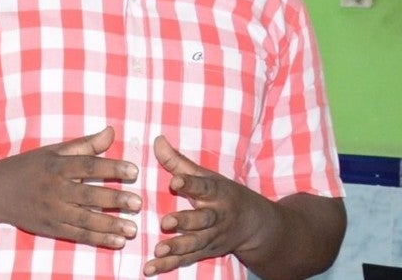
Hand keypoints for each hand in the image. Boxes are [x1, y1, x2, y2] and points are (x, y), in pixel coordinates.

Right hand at [0, 126, 141, 248]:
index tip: (133, 171)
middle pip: (88, 194)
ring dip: (110, 225)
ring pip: (85, 219)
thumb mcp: (52, 151)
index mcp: (56, 166)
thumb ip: (84, 145)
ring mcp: (52, 211)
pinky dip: (97, 239)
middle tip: (137, 202)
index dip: (111, 167)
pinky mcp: (50, 228)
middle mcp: (54, 188)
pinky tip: (116, 241)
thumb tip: (111, 132)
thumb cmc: (27, 167)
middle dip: (114, 199)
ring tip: (132, 228)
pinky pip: (77, 235)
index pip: (87, 165)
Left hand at [144, 135, 269, 276]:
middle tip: (166, 222)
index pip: (204, 186)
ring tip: (159, 249)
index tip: (176, 180)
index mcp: (218, 193)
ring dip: (177, 247)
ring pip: (195, 243)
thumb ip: (178, 161)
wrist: (256, 226)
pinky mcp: (206, 252)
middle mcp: (217, 216)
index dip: (190, 183)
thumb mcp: (207, 175)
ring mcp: (213, 237)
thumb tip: (156, 140)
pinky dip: (169, 265)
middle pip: (202, 220)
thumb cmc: (224, 194)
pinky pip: (187, 259)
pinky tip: (150, 268)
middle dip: (185, 222)